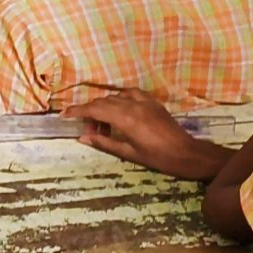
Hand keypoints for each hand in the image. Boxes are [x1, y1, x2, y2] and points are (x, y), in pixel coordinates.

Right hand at [63, 89, 227, 180]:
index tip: (64, 115)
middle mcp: (132, 105)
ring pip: (114, 97)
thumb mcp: (129, 153)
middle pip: (102, 102)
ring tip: (105, 125)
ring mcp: (143, 102)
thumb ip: (104, 143)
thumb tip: (82, 138)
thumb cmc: (158, 158)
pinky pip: (130, 94)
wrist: (187, 154)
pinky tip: (121, 110)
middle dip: (90, 113)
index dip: (76, 111)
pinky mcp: (152, 102)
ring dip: (104, 108)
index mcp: (125, 119)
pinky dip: (120, 99)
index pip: (94, 109)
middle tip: (90, 131)